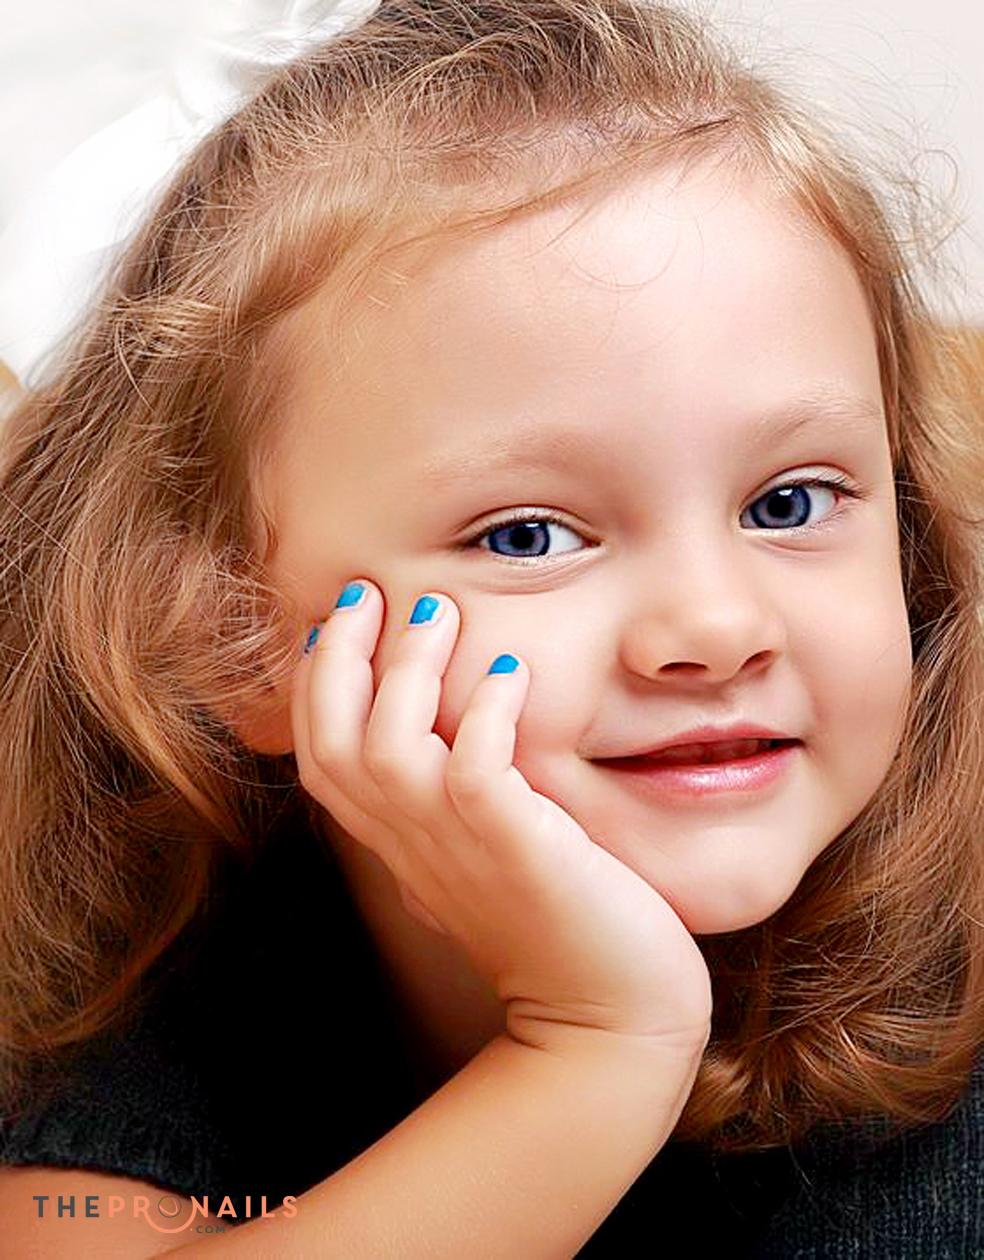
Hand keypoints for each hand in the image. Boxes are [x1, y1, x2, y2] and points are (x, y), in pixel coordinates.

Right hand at [291, 581, 711, 1052]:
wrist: (607, 1020)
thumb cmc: (554, 931)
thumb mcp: (481, 864)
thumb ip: (449, 816)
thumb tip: (442, 762)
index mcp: (400, 842)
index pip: (323, 754)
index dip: (318, 684)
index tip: (340, 620)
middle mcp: (413, 842)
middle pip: (334, 740)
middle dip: (342, 658)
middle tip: (370, 592)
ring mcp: (458, 847)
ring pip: (390, 744)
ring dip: (408, 668)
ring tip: (441, 611)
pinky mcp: (516, 848)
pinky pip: (475, 768)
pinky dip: (484, 712)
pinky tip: (510, 672)